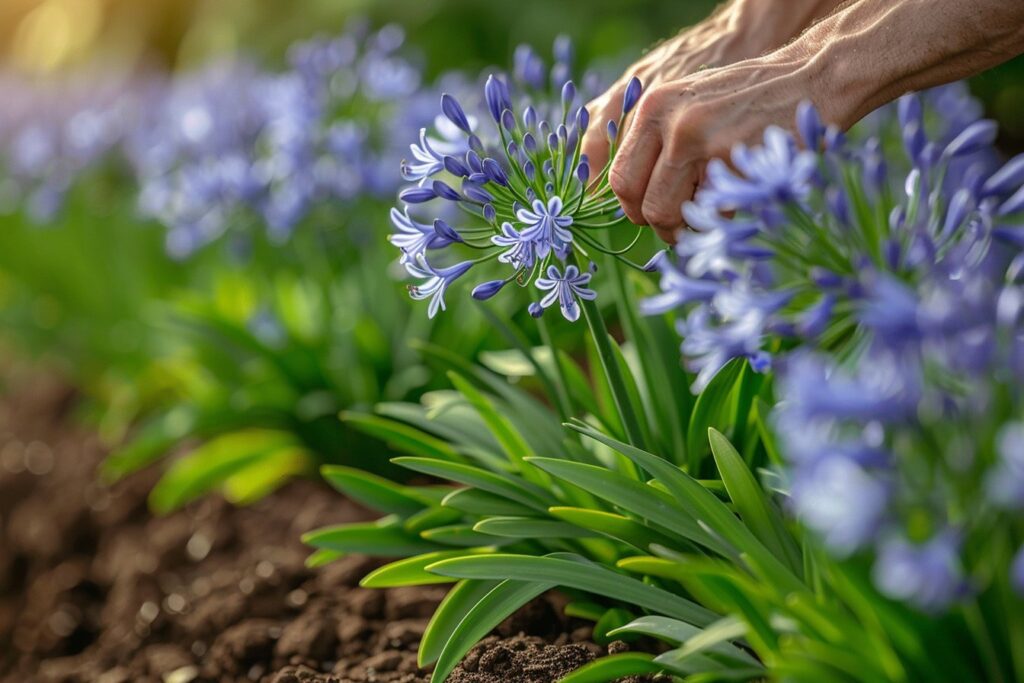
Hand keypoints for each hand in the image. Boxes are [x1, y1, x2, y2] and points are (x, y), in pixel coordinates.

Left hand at [608, 54, 829, 241]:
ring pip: (672, 215)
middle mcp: (671, 123)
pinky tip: (739, 196)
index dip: (634, 208)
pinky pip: (713, 212)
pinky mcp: (734, 161)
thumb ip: (658, 143)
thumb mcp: (689, 104)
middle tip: (683, 225)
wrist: (810, 77)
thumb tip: (632, 200)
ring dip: (689, 228)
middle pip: (643, 206)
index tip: (653, 214)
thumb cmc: (749, 99)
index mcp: (653, 108)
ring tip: (710, 214)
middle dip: (662, 226)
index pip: (620, 179)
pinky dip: (724, 217)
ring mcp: (701, 142)